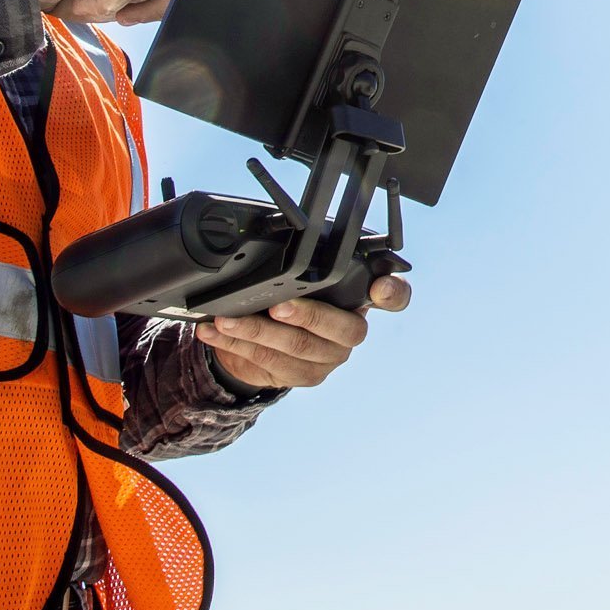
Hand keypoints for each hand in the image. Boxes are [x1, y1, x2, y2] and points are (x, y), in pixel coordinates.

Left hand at [196, 273, 411, 389]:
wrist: (274, 339)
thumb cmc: (293, 294)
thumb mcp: (302, 273)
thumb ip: (307, 261)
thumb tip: (281, 233)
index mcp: (362, 297)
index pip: (395, 296)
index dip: (392, 291)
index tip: (379, 287)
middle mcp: (353, 330)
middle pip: (338, 327)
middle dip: (304, 316)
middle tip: (276, 306)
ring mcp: (331, 356)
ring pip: (295, 347)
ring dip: (254, 331)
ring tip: (225, 319)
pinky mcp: (306, 376)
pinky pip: (270, 363)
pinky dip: (236, 346)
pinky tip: (214, 333)